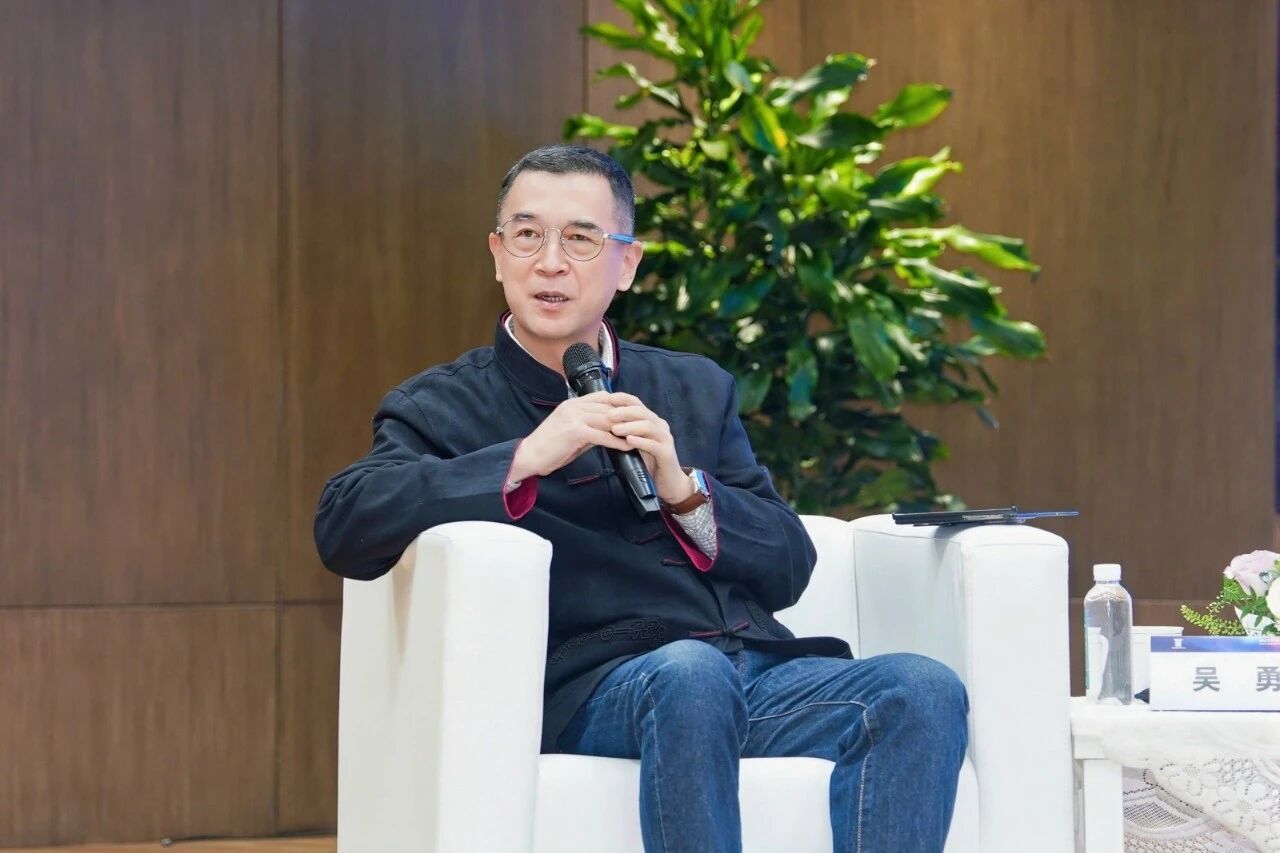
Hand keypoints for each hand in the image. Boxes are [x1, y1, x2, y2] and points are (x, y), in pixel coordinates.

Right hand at [509, 392, 632, 480]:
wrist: (530, 456)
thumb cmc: (550, 447)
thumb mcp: (571, 432)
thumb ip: (588, 427)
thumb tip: (607, 431)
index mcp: (573, 403)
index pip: (602, 397)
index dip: (620, 404)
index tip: (635, 413)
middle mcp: (574, 406)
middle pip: (608, 407)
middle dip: (627, 417)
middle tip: (643, 426)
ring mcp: (574, 417)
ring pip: (607, 420)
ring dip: (625, 429)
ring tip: (640, 437)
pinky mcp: (575, 431)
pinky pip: (601, 435)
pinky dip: (616, 442)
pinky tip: (626, 447)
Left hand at [603, 393, 694, 504]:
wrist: (668, 483)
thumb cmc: (648, 462)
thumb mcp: (633, 443)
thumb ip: (623, 432)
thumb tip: (601, 422)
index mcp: (651, 420)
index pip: (636, 403)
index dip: (622, 399)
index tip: (607, 398)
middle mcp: (659, 426)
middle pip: (642, 412)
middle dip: (624, 412)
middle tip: (608, 415)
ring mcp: (665, 438)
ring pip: (648, 426)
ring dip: (630, 426)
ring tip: (615, 429)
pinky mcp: (667, 453)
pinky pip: (654, 445)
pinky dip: (640, 442)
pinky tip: (629, 441)